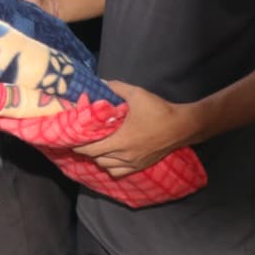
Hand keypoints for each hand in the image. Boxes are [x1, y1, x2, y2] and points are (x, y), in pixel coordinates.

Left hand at [74, 81, 197, 177]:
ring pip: (107, 167)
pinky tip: (110, 157)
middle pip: (96, 159)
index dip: (77, 144)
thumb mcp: (136, 94)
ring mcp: (133, 163)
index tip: (70, 137)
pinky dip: (111, 167)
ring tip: (95, 146)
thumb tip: (100, 82)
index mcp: (121, 140)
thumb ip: (116, 88)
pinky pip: (119, 172)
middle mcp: (125, 155)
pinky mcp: (141, 166)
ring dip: (98, 158)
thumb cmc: (159, 110)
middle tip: (81, 139)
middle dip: (86, 150)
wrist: (183, 126)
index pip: (90, 149)